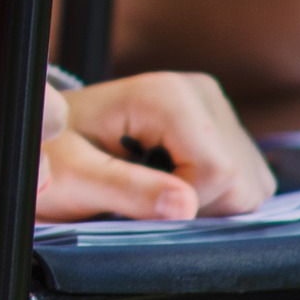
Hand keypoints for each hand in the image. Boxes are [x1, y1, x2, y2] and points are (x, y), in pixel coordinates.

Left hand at [37, 72, 273, 222]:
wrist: (51, 139)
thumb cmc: (53, 156)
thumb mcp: (74, 177)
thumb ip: (127, 190)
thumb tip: (185, 206)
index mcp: (166, 94)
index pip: (217, 171)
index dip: (185, 206)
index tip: (138, 205)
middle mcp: (201, 93)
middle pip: (238, 181)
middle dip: (196, 207)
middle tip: (141, 197)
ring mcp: (218, 109)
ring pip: (248, 187)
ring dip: (205, 204)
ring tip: (151, 188)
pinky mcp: (227, 130)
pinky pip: (247, 184)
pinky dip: (213, 198)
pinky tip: (170, 184)